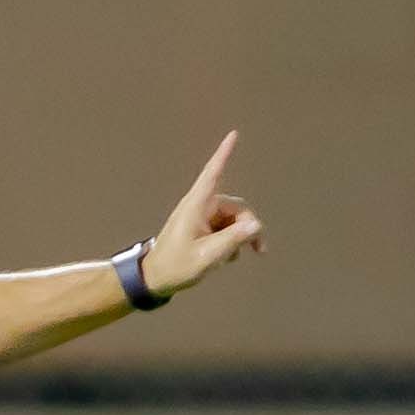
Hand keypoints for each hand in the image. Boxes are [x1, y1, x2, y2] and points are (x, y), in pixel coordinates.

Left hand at [144, 130, 263, 301]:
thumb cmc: (175, 266)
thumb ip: (232, 239)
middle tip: (259, 249)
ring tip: (231, 258)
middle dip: (248, 227)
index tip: (233, 134)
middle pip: (236, 208)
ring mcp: (202, 217)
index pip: (212, 174)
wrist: (155, 279)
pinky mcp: (203, 228)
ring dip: (239, 237)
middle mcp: (200, 207)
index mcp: (196, 206)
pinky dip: (230, 241)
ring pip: (234, 220)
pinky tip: (226, 257)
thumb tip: (255, 225)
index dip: (223, 154)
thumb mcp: (207, 256)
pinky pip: (226, 228)